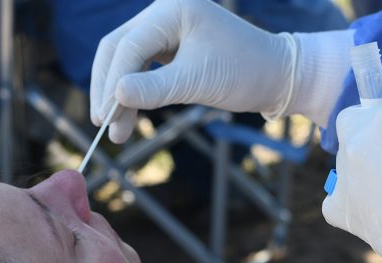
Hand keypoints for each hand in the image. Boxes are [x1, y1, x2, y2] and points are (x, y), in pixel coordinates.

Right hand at [90, 0, 297, 142]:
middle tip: (103, 126)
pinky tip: (129, 114)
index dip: (113, 83)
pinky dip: (135, 91)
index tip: (105, 118)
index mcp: (173, 8)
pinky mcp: (171, 47)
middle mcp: (165, 12)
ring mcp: (167, 29)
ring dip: (119, 94)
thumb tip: (115, 97)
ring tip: (118, 131)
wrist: (278, 76)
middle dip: (109, 88)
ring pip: (127, 60)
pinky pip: (142, 67)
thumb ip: (155, 89)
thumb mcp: (198, 82)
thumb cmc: (245, 73)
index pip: (129, 45)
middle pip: (119, 49)